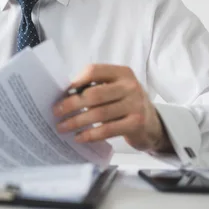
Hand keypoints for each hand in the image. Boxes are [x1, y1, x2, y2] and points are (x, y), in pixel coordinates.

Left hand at [52, 64, 171, 151]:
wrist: (152, 124)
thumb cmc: (125, 104)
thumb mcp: (115, 88)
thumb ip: (95, 86)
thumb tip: (65, 94)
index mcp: (121, 72)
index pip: (94, 71)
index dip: (76, 80)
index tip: (61, 92)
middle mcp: (130, 86)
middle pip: (94, 94)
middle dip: (71, 104)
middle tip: (56, 112)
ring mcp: (135, 104)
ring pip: (98, 113)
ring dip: (76, 121)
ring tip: (62, 127)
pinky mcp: (136, 123)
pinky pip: (107, 130)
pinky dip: (90, 134)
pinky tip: (79, 137)